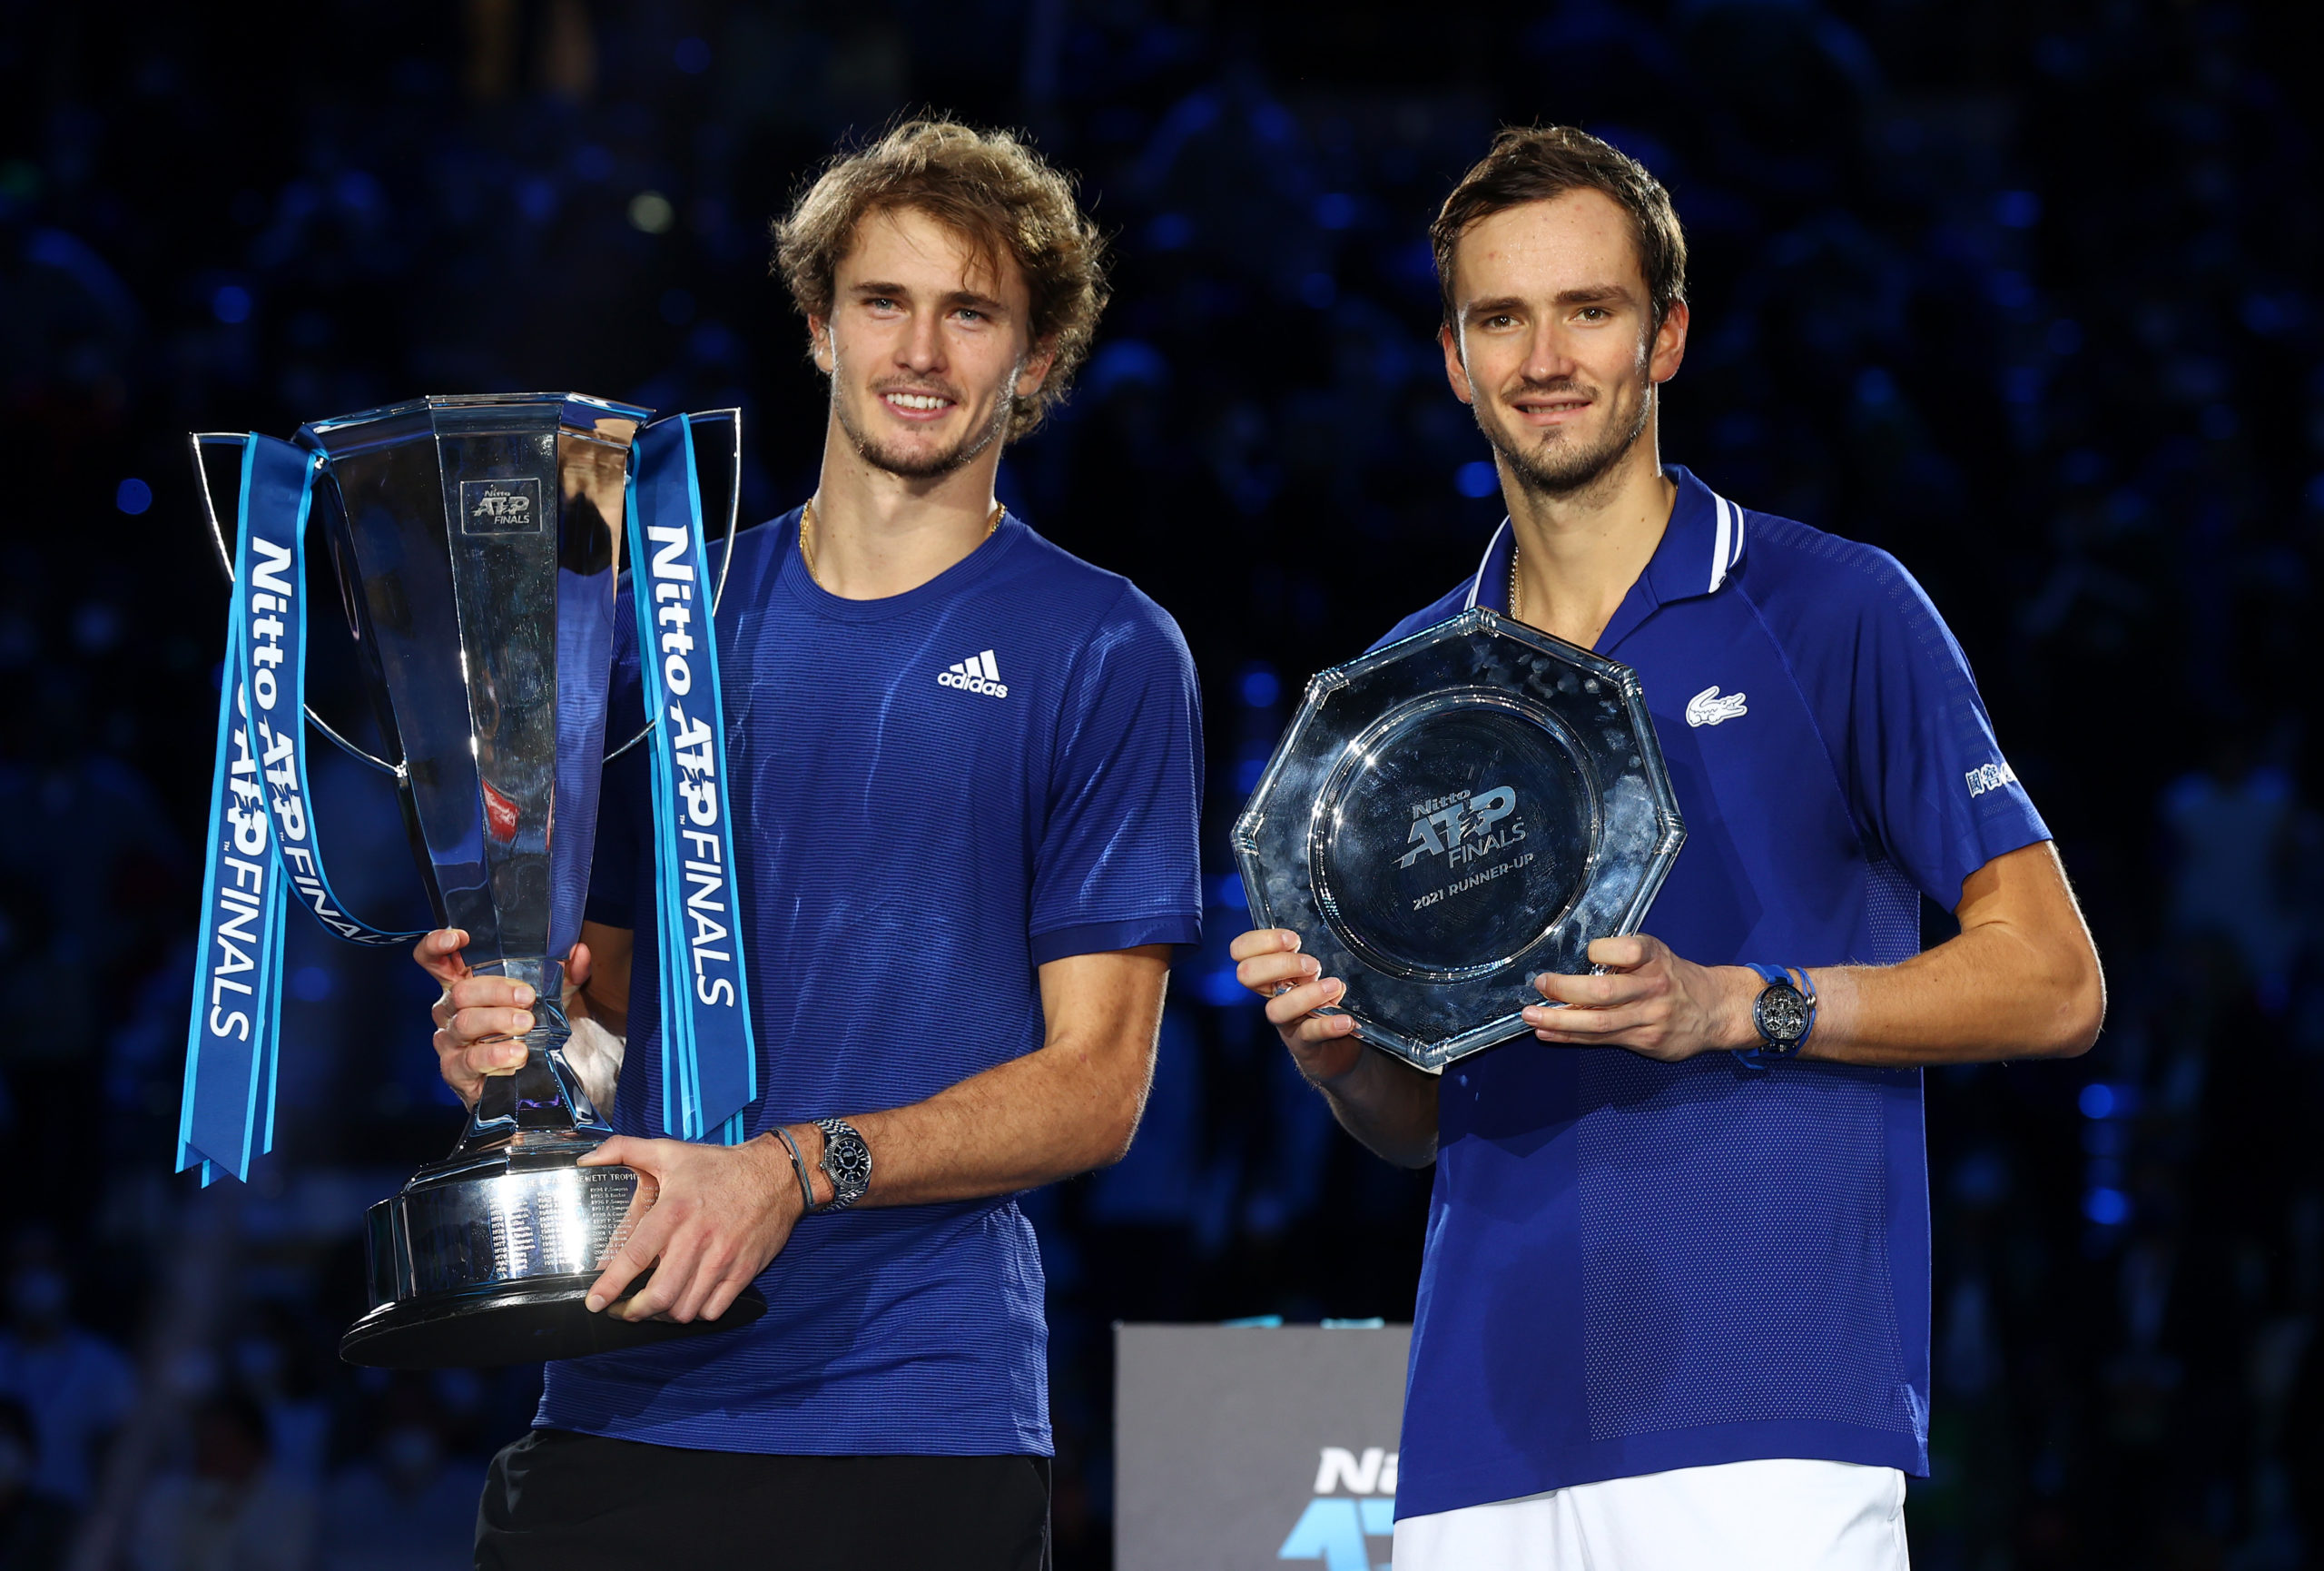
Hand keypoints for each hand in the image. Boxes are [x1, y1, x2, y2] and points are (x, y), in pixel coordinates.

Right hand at [416, 929, 593, 1106]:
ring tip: (526, 1025)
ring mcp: (449, 1040)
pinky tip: (517, 1056)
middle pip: (460, 991)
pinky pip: (470, 1060)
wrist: (525, 1080)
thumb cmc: (528, 1029)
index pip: (434, 959)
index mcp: (465, 984)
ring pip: (464, 1023)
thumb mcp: (552, 998)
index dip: (437, 945)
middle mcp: (449, 1009)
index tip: (460, 937)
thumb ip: (566, 974)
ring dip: (498, 1021)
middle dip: (496, 990)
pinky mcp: (455, 1070)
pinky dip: (496, 1056)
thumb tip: (580, 952)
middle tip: (527, 998)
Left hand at [580, 1133, 801, 1322]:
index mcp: (674, 1211)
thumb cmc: (719, 1167)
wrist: (778, 1174)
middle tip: (625, 1310)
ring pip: (685, 1309)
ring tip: (655, 1306)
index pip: (636, 1256)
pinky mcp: (743, 1272)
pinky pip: (713, 1310)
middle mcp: (697, 1239)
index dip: (611, 1285)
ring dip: (665, 1314)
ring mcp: (723, 1259)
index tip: (595, 1302)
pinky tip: (689, 1300)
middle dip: (635, 1311)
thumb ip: (624, 1150)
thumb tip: (586, 1160)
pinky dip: (696, 1312)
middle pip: (660, 1295)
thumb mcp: (670, 1152)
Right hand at [1228, 928, 1364, 1084]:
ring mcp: (1286, 1022)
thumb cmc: (1325, 1003)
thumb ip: (1311, 956)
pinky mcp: (1303, 1045)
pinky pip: (1309, 1034)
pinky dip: (1328, 1025)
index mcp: (1271, 973)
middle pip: (1247, 975)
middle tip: (1311, 964)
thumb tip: (1329, 930)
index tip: (1293, 940)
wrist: (1338, 1051)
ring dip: (1306, 995)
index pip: (1241, 950)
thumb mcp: (1315, 974)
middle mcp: (1272, 996)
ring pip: (1275, 1009)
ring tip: (1333, 988)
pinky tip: (1346, 1020)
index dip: (1261, 941)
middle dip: (1279, 964)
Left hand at [1521, 934, 1757, 1061]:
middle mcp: (1654, 986)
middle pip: (1604, 992)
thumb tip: (1574, 965)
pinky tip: (1548, 1033)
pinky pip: (1602, 1039)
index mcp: (1655, 957)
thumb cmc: (1676, 977)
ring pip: (1598, 1022)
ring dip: (1560, 1020)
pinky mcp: (1646, 1041)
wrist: (1717, 1009)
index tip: (1587, 953)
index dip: (1601, 952)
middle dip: (1566, 989)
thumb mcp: (1657, 955)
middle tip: (1540, 984)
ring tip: (1532, 1016)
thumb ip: (1622, 958)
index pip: (1626, 951)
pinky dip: (1571, 1036)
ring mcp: (1650, 1017)